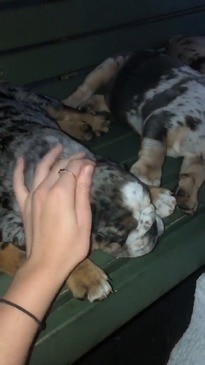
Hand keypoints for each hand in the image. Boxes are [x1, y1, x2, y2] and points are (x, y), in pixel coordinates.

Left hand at [13, 144, 94, 276]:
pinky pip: (18, 183)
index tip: (93, 162)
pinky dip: (19, 170)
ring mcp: (32, 196)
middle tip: (82, 156)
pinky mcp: (24, 204)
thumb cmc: (70, 246)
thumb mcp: (84, 220)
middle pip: (59, 167)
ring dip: (49, 157)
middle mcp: (44, 189)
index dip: (84, 162)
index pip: (73, 168)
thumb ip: (83, 191)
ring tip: (58, 147)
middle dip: (71, 158)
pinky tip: (22, 160)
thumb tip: (88, 167)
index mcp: (62, 193)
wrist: (45, 265)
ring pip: (40, 169)